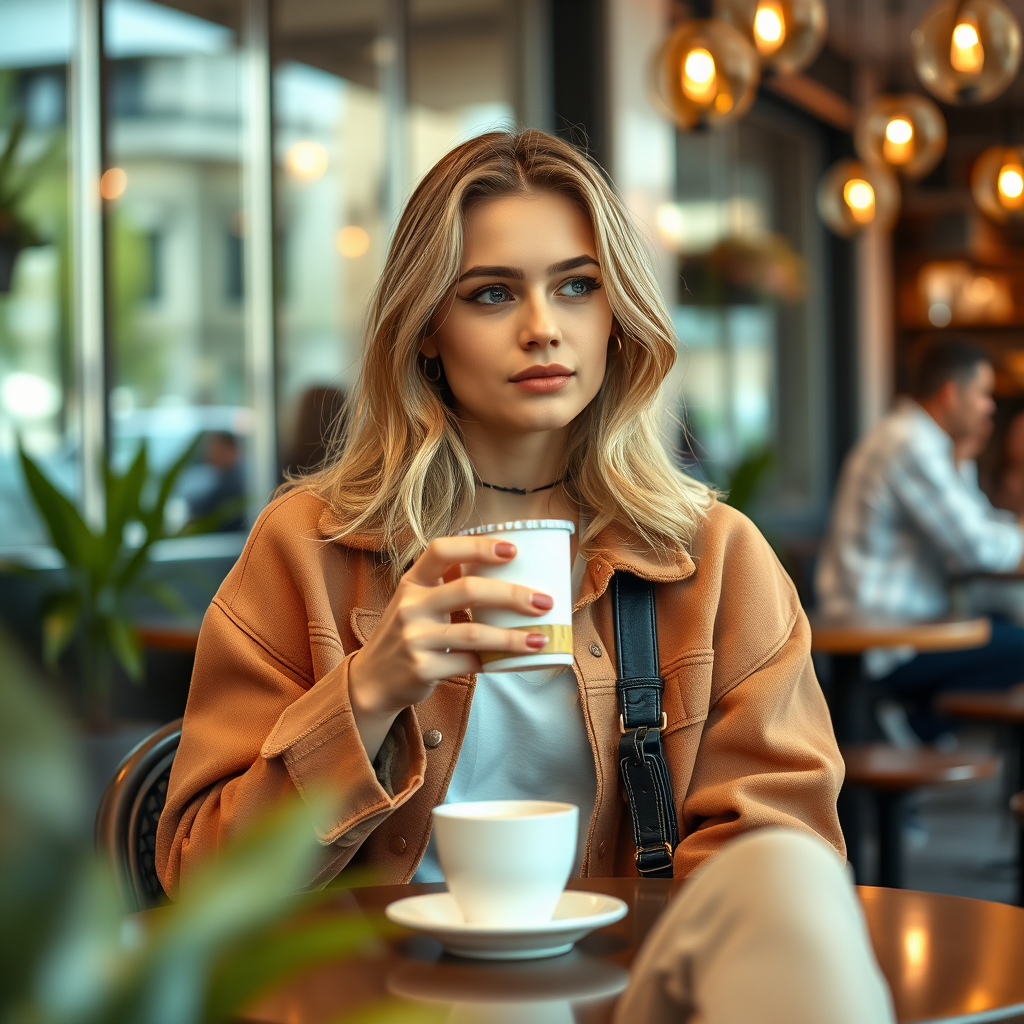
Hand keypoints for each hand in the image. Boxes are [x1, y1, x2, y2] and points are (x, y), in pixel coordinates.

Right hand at [348, 536, 552, 758]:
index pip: (442, 550)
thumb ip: (447, 583)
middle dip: (512, 594)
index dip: (478, 546)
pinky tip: (513, 661)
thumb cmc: (408, 633)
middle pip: (468, 589)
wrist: (373, 680)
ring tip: (541, 639)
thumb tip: (506, 565)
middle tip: (544, 601)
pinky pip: (469, 663)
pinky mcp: (422, 669)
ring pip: (474, 632)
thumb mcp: (416, 601)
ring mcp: (414, 638)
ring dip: (513, 637)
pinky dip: (494, 662)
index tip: (513, 550)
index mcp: (412, 582)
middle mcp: (410, 606)